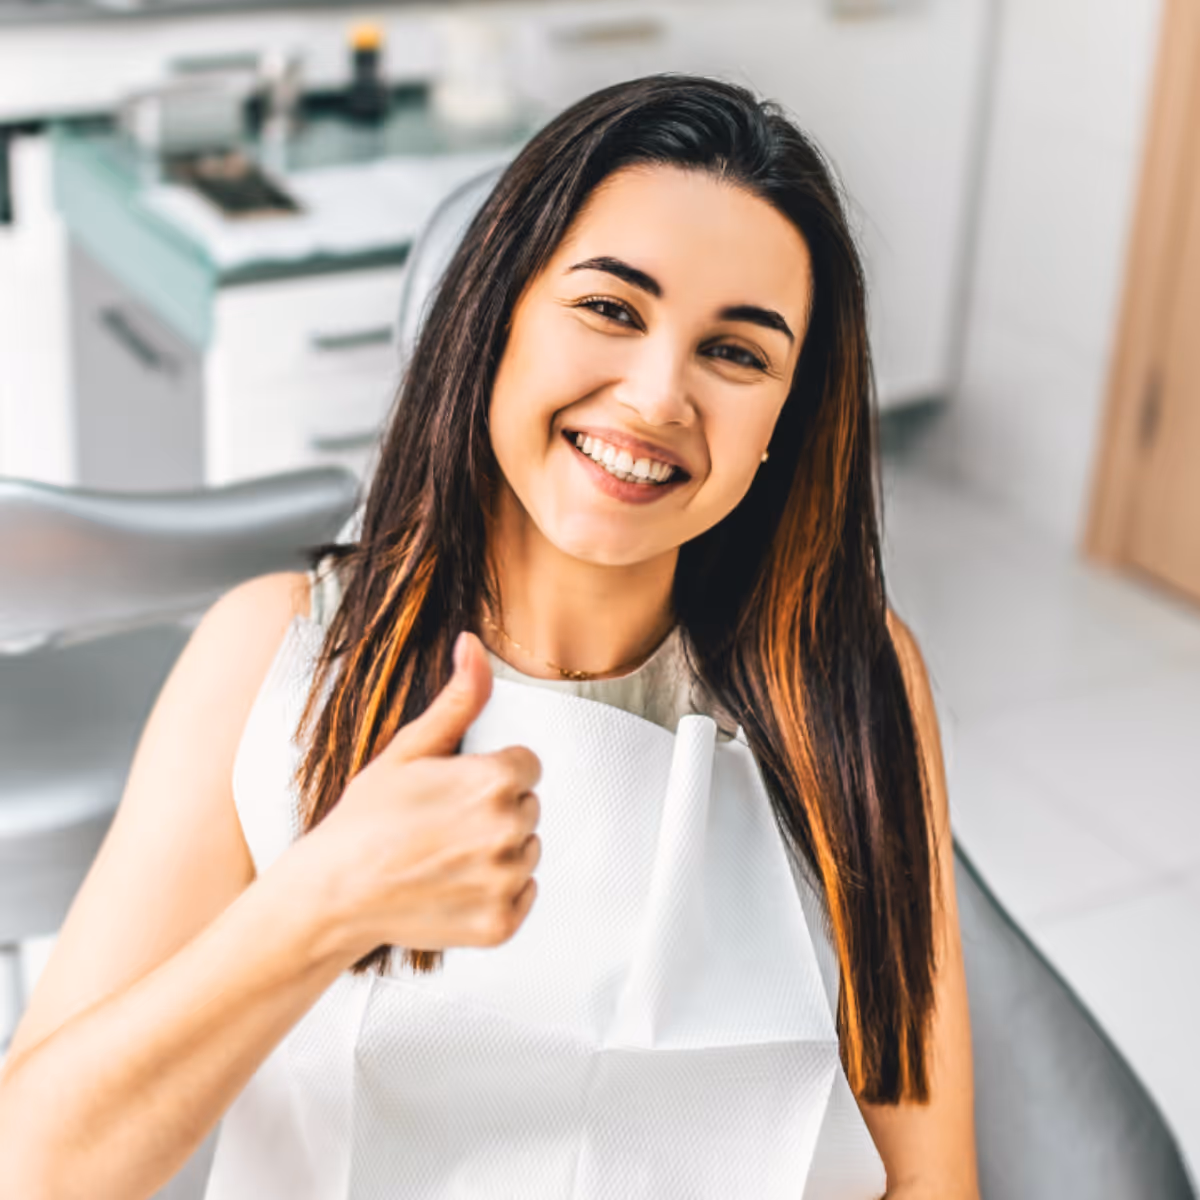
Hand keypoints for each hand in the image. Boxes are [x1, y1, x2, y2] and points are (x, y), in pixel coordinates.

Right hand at [308, 631, 541, 957]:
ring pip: (527, 851)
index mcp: (494, 780)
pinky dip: (497, 894)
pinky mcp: (502, 924)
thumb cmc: (365, 820)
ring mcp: (506, 881)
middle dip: (494, 811)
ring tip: (443, 856)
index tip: (452, 791)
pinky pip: (525, 896)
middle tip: (441, 824)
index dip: (487, 774)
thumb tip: (474, 644)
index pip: (526, 765)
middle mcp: (509, 830)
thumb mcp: (409, 749)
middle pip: (528, 806)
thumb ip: (459, 699)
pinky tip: (454, 886)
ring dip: (497, 853)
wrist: (333, 894)